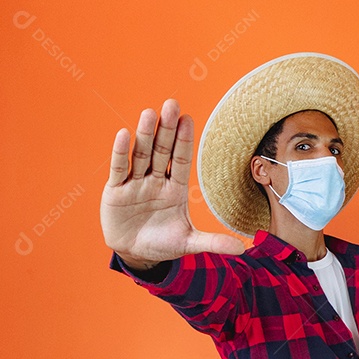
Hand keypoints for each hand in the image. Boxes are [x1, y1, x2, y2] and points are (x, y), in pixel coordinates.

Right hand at [100, 99, 245, 264]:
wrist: (135, 254)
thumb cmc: (163, 243)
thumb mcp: (188, 243)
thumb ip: (212, 242)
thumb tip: (242, 249)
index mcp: (175, 188)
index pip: (181, 160)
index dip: (184, 140)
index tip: (188, 119)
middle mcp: (156, 180)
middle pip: (162, 150)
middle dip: (167, 129)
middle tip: (172, 104)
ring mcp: (136, 183)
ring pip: (141, 155)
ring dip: (145, 134)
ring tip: (149, 113)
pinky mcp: (115, 191)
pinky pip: (119, 169)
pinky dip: (121, 153)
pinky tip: (124, 135)